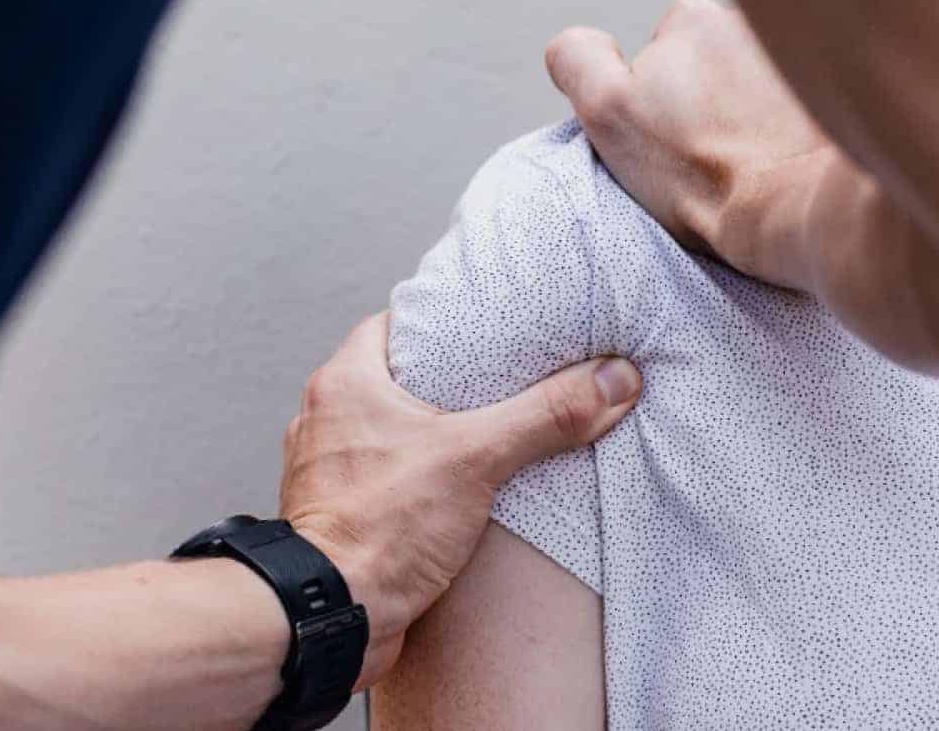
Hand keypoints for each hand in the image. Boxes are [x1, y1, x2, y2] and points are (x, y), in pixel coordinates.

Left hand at [278, 312, 639, 687]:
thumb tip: (613, 380)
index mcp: (344, 383)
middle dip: (445, 383)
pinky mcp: (339, 516)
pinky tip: (456, 492)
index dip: (439, 323)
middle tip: (499, 381)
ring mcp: (326, 470)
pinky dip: (417, 480)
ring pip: (387, 434)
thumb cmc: (379, 529)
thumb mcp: (476, 458)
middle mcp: (325, 420)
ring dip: (431, 436)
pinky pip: (383, 480)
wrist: (334, 616)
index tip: (483, 328)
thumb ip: (546, 415)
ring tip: (486, 435)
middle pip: (394, 380)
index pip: (391, 326)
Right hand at [545, 0, 836, 290]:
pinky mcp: (828, 98)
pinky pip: (791, 111)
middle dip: (700, 105)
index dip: (649, 100)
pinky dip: (782, 133)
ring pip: (749, 89)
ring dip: (744, 118)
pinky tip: (778, 165)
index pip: (655, 52)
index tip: (666, 137)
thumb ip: (579, 61)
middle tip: (703, 157)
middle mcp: (747, 25)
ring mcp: (794, 59)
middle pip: (706, 69)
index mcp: (691, 21)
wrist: (793, 210)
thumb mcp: (611, 111)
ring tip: (743, 165)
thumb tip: (578, 46)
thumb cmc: (701, 173)